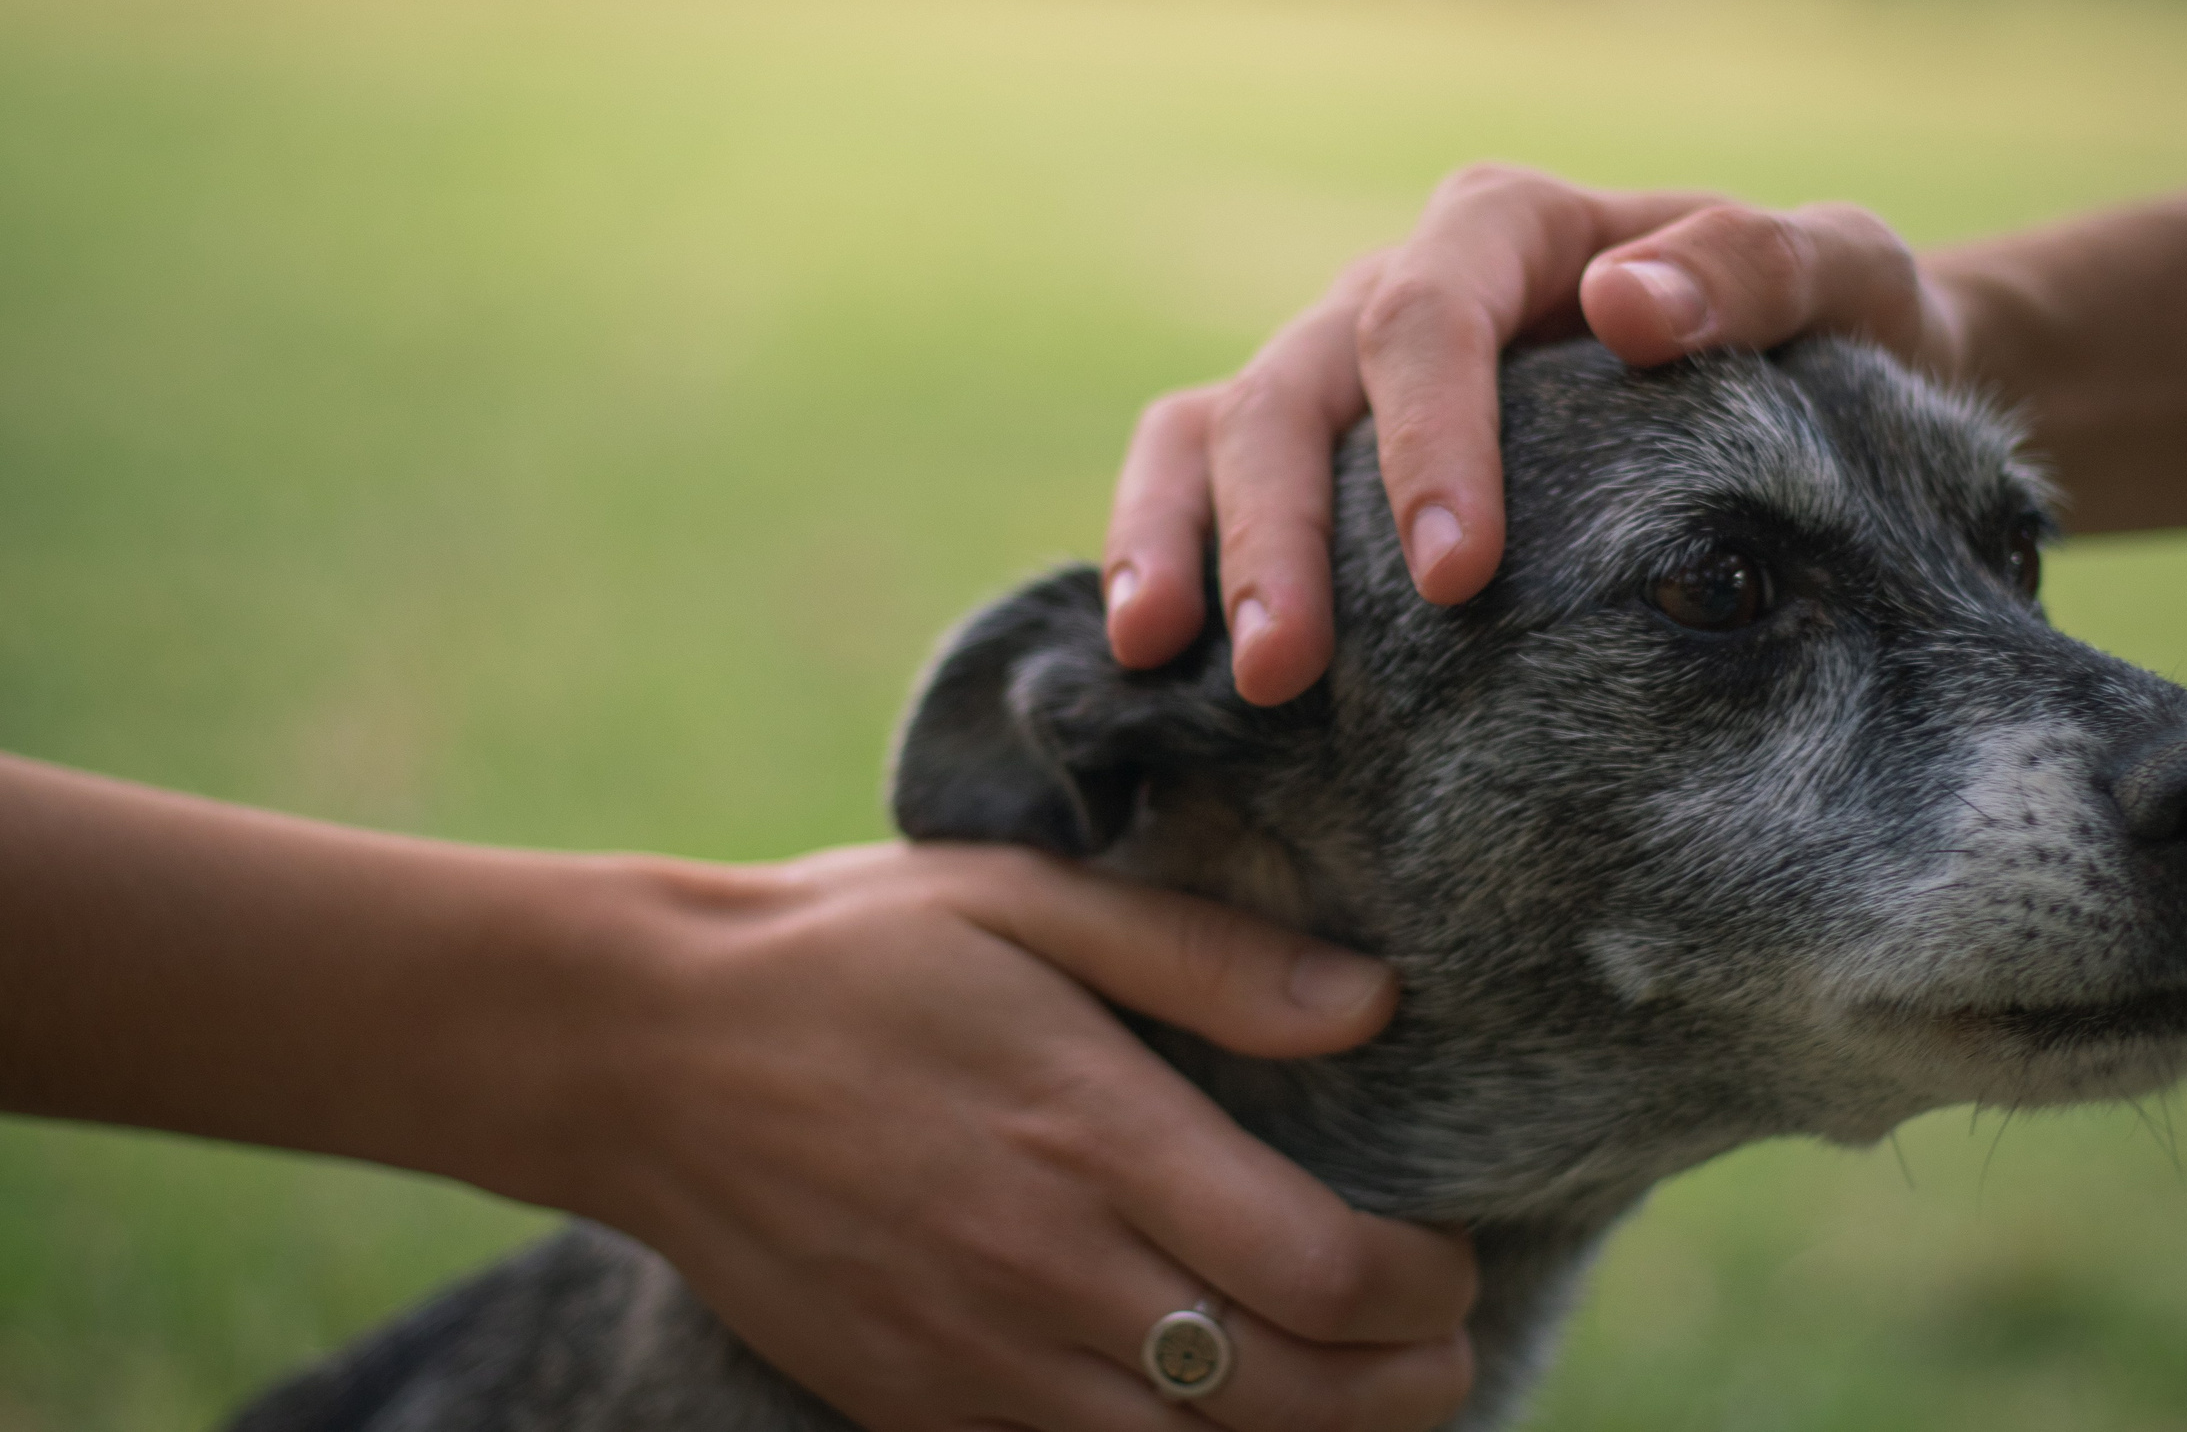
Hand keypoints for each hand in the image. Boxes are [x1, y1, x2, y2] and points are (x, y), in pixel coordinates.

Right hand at [584, 842, 1476, 1431]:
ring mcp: (977, 1362)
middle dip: (1409, 1384)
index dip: (1427, 1287)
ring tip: (1355, 1378)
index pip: (1325, 1272)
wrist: (645, 1056)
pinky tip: (1213, 1409)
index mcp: (1094, 1132)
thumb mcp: (1027, 899)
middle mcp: (1049, 1269)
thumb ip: (1206, 957)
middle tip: (1439, 1334)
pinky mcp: (916, 1409)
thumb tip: (1375, 1003)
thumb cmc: (852, 954)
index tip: (1448, 1250)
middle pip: (1292, 1397)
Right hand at [1103, 164, 1967, 703]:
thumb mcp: (1844, 276)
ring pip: (1211, 428)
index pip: (1429, 315)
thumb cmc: (1835, 330)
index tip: (1459, 576)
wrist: (1815, 380)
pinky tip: (1144, 657)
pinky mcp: (1312, 459)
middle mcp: (1398, 293)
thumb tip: (1628, 304)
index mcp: (1513, 232)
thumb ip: (1756, 269)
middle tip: (1284, 669)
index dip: (1424, 439)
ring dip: (1182, 540)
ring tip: (1162, 658)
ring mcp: (1341, 375)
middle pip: (1294, 387)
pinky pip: (1195, 481)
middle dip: (1276, 528)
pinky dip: (1160, 551)